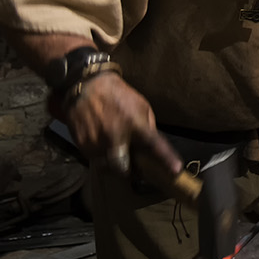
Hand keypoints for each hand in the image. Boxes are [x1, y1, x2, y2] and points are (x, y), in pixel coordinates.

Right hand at [60, 72, 182, 176]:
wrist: (87, 86)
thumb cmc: (118, 95)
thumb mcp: (141, 105)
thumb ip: (147, 127)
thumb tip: (153, 147)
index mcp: (134, 123)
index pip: (153, 144)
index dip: (166, 159)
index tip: (176, 170)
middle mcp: (115, 136)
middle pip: (123, 168)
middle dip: (130, 172)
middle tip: (135, 169)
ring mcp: (96, 142)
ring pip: (108, 167)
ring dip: (115, 165)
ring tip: (117, 153)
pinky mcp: (82, 145)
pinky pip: (95, 160)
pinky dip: (102, 157)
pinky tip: (104, 145)